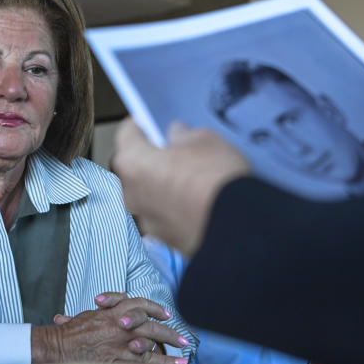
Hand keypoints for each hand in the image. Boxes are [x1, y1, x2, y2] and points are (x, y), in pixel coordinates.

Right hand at [34, 294, 187, 363]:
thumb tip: (123, 302)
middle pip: (151, 329)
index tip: (167, 316)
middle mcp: (119, 328)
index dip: (156, 310)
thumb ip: (109, 308)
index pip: (141, 306)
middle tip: (183, 341)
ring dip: (167, 359)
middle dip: (169, 335)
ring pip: (149, 352)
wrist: (55, 345)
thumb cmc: (70, 331)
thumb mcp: (91, 314)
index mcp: (114, 313)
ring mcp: (117, 347)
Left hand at [112, 119, 250, 256]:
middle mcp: (131, 195)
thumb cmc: (214, 177)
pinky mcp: (167, 241)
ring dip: (166, 185)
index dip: (143, 124)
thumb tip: (177, 136)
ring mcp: (148, 222)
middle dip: (155, 158)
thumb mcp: (204, 139)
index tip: (156, 122)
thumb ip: (184, 135)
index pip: (127, 133)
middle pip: (137, 168)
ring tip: (195, 178)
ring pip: (152, 194)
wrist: (236, 227)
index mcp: (132, 163)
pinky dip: (178, 208)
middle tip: (180, 150)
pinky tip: (201, 201)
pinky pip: (168, 216)